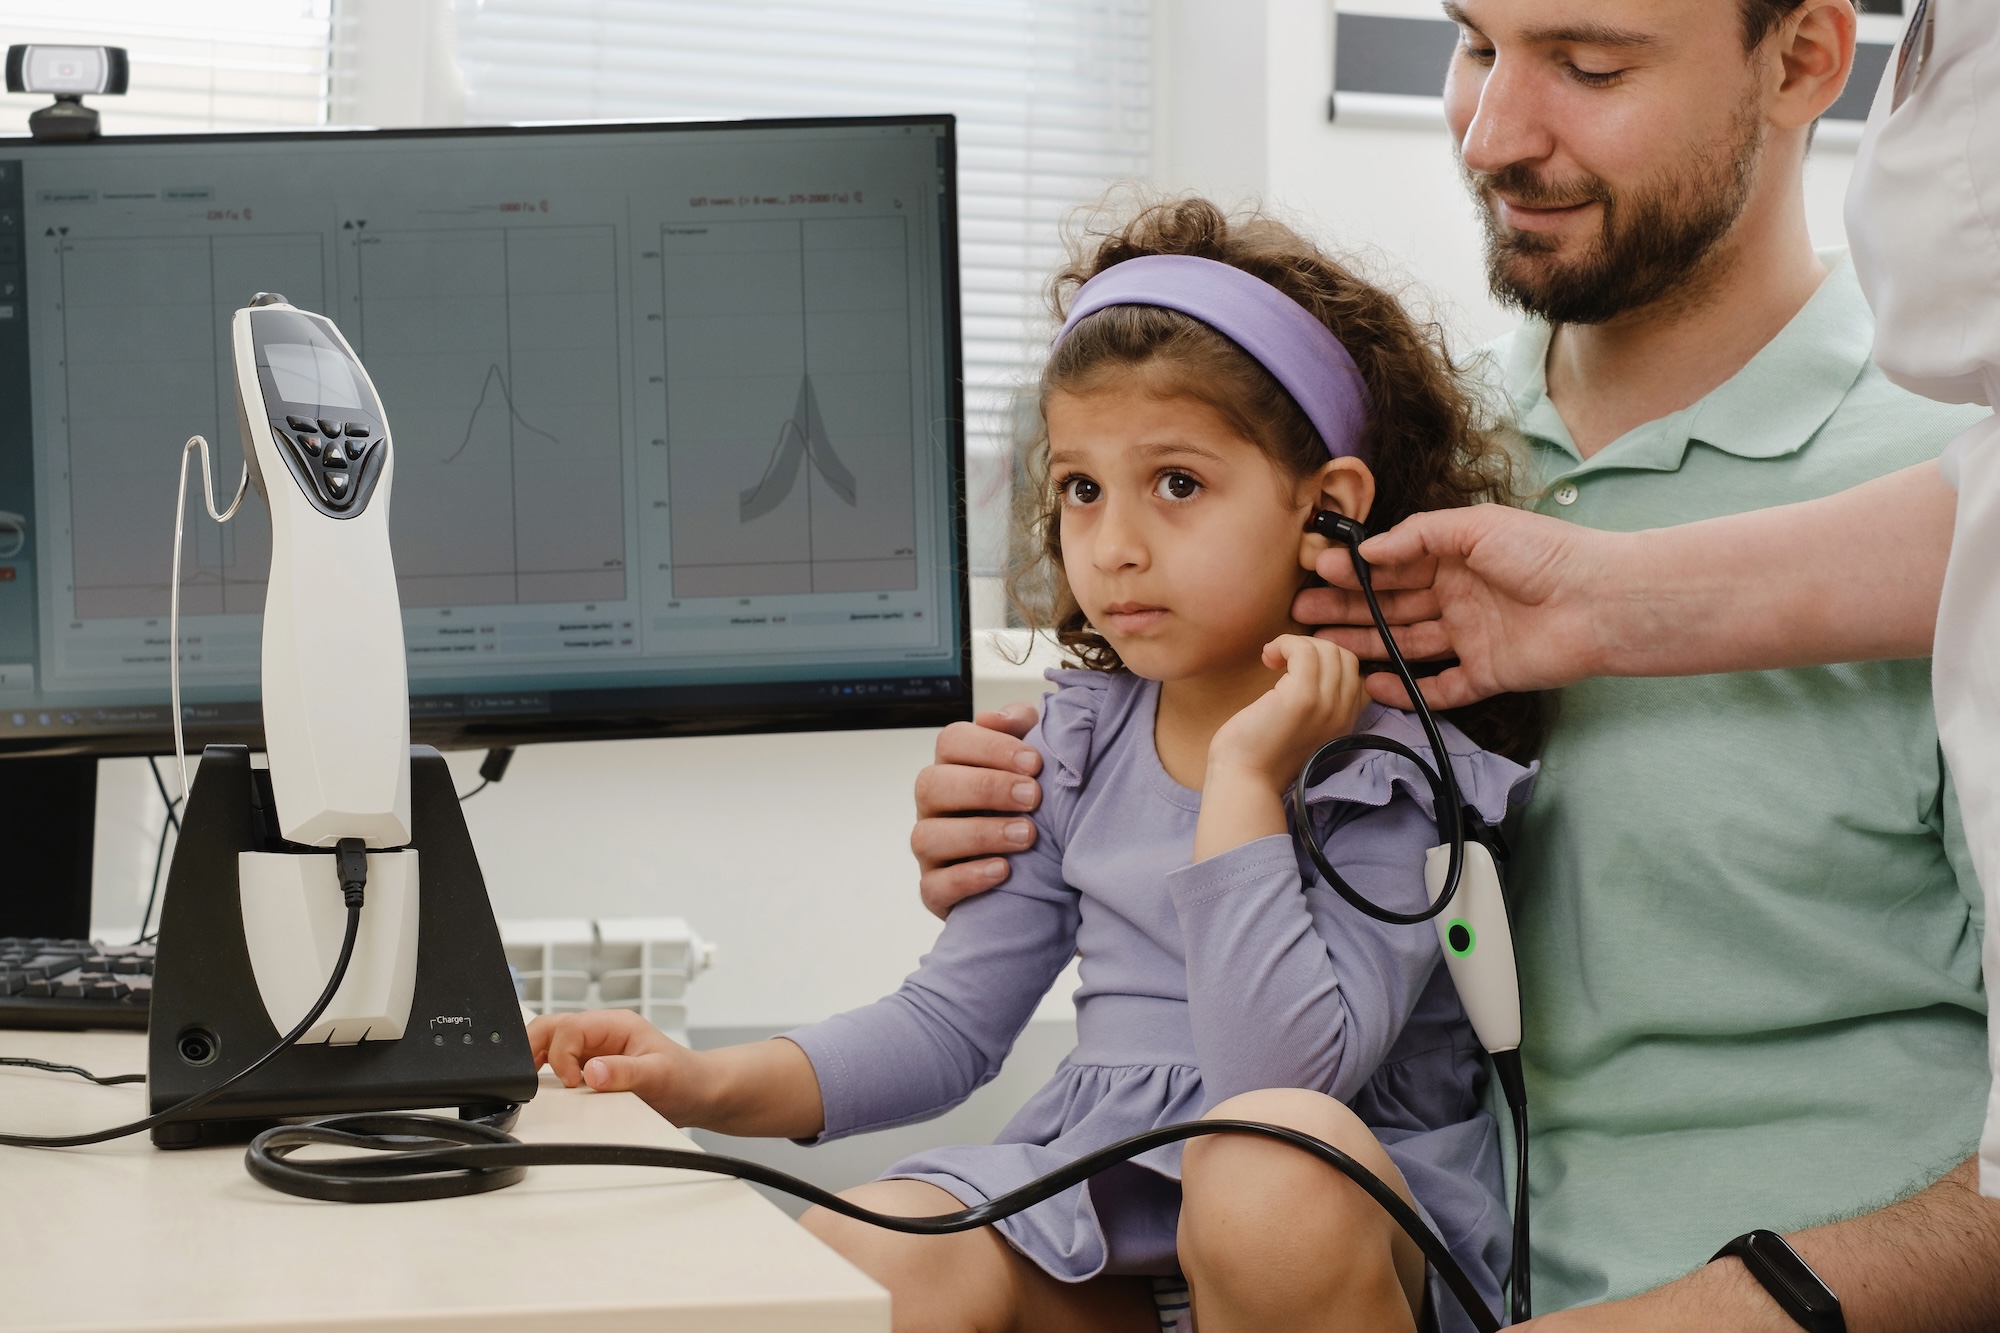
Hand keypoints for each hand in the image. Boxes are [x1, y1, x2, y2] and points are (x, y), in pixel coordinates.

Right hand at [529, 1008, 704, 1123]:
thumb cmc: (685, 1078)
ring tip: (536, 1083)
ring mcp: (594, 1048)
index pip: (570, 1027)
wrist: (698, 1092)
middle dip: (534, 1049)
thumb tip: (593, 1071)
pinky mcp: (591, 1065)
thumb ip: (625, 1073)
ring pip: (549, 1040)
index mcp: (616, 1025)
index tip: (574, 1082)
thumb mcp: (659, 1076)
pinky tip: (547, 1086)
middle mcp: (601, 1032)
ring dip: (537, 1058)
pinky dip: (546, 1070)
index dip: (562, 1055)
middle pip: (551, 1026)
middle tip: (533, 1080)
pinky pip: (557, 1060)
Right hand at [911, 702, 1042, 918]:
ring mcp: (931, 849)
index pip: (951, 741)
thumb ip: (1021, 729)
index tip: (1033, 761)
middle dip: (985, 787)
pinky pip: (933, 886)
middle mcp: (934, 805)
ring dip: (979, 833)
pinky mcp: (935, 891)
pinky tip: (1003, 871)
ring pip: (927, 836)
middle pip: (933, 784)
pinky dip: (967, 878)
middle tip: (1033, 797)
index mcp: (954, 767)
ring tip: (1027, 836)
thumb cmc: (1030, 808)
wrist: (1042, 872)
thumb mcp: (1032, 763)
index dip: (989, 746)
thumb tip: (1003, 718)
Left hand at [1206, 634, 1367, 794]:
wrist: (1245, 781)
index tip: (1293, 667)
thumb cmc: (1259, 755)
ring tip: (1272, 659)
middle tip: (1281, 660)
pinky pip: (1304, 652)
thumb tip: (1299, 668)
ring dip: (1295, 644)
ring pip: (1327, 650)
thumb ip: (1312, 706)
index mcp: (1343, 721)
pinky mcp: (1301, 699)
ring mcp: (1324, 706)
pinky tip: (1268, 657)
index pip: (1351, 671)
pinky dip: (1285, 644)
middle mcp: (1341, 713)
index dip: (1323, 659)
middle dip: (1311, 646)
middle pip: (1343, 656)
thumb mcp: (1297, 729)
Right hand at [1294, 505, 1621, 709]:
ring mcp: (1471, 637)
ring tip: (1322, 647)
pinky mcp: (1486, 674)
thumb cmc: (1544, 554)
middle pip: (1392, 605)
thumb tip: (1369, 552)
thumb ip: (1419, 537)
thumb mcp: (1475, 528)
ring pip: (1406, 644)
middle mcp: (1459, 596)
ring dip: (1365, 645)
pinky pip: (1439, 687)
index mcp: (1456, 558)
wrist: (1601, 601)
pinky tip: (1371, 685)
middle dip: (1347, 608)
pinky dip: (1407, 690)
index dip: (1357, 569)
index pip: (1395, 564)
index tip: (1318, 570)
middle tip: (1302, 613)